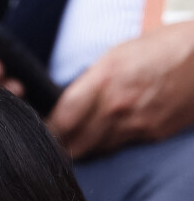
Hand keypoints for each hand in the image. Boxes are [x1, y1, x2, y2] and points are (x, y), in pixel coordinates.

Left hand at [46, 20, 193, 157]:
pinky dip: (106, 145)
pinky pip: (117, 148)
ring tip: (78, 140)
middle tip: (54, 143)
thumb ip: (89, 84)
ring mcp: (135, 125)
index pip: (62, 119)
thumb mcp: (116, 56)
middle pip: (74, 145)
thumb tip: (65, 107)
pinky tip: (105, 137)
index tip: (40, 133)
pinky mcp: (150, 136)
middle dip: (61, 146)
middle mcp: (117, 107)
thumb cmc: (160, 49)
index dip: (47, 131)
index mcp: (104, 80)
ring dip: (83, 148)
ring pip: (94, 150)